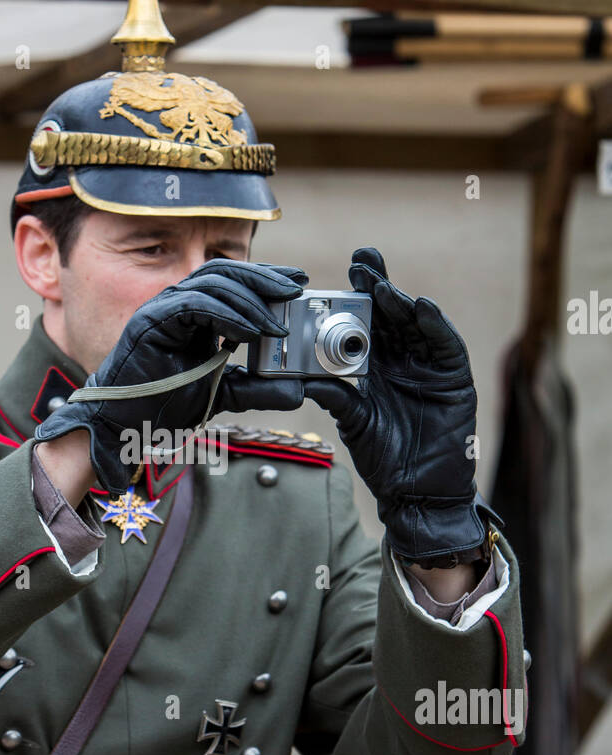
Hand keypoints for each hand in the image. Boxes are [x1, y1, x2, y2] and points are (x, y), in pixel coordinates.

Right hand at [34, 259, 307, 492]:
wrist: (124, 426)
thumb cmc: (162, 405)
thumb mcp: (222, 393)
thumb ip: (256, 388)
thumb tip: (297, 390)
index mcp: (191, 311)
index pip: (231, 279)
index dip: (264, 277)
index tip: (297, 284)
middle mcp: (175, 302)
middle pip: (224, 271)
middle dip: (264, 278)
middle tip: (295, 289)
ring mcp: (161, 308)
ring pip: (211, 283)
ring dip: (249, 300)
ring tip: (275, 324)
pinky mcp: (151, 322)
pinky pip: (194, 304)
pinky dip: (226, 315)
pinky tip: (248, 332)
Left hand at [304, 247, 490, 562]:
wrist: (416, 493)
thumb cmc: (383, 459)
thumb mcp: (353, 421)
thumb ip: (334, 396)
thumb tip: (300, 379)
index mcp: (377, 366)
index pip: (368, 322)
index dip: (359, 296)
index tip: (343, 274)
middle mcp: (403, 360)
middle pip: (393, 314)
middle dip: (380, 285)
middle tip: (362, 260)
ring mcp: (429, 366)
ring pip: (417, 324)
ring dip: (402, 301)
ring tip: (384, 284)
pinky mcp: (454, 378)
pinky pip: (446, 345)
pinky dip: (436, 325)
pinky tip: (422, 307)